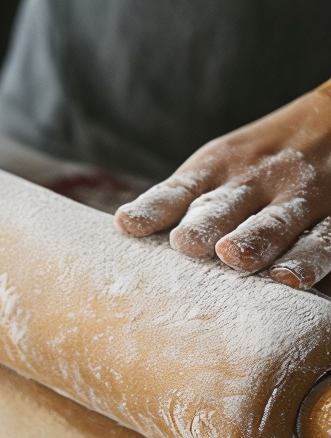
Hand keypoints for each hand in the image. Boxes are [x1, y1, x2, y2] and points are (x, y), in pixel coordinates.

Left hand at [115, 80, 330, 288]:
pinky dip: (308, 259)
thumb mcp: (219, 162)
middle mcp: (252, 181)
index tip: (127, 224)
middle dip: (204, 226)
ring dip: (253, 239)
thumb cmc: (257, 159)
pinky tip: (290, 279)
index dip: (153, 208)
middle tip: (187, 243)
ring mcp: (295, 196)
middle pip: (223, 207)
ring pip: (273, 222)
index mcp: (215, 167)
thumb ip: (181, 200)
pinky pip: (321, 240)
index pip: (178, 191)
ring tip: (235, 256)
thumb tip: (125, 234)